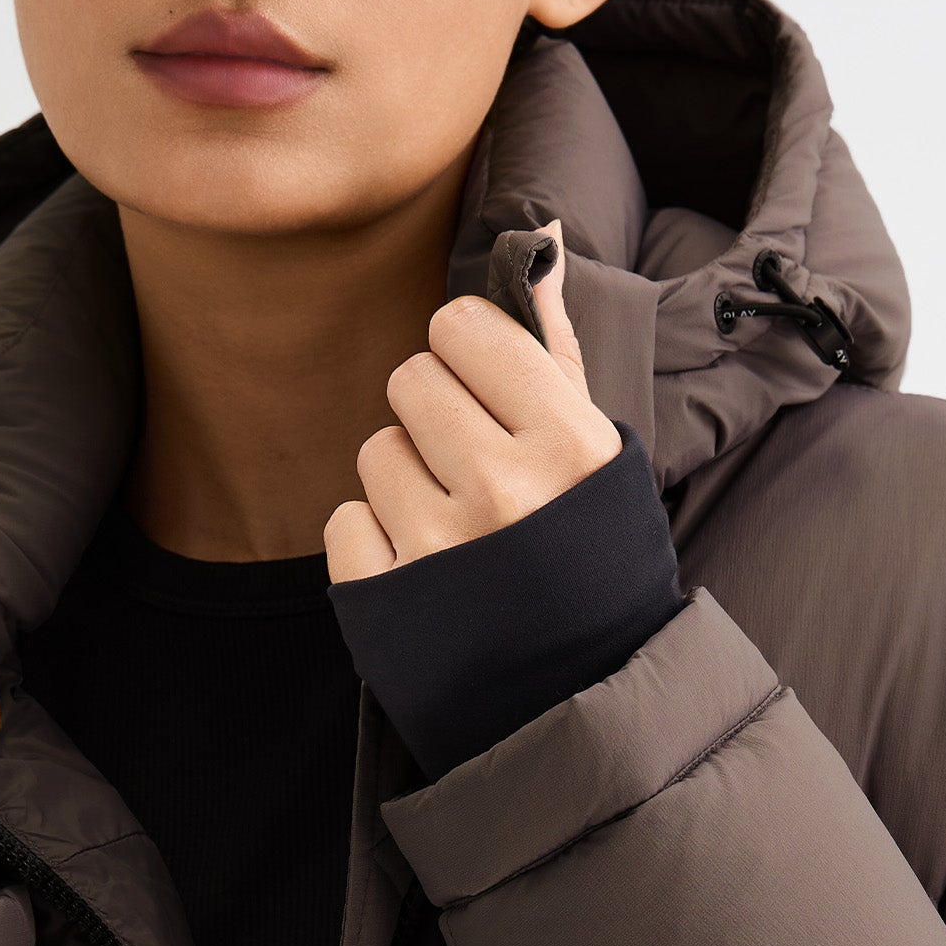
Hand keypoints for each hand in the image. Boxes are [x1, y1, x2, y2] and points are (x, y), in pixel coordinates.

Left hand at [325, 222, 621, 582]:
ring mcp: (441, 547)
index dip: (467, 357)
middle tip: (471, 470)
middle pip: (410, 379)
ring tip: (454, 530)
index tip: (488, 397)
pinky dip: (375, 544)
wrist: (577, 703)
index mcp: (568, 441)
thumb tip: (541, 243)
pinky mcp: (385, 599)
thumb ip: (556, 354)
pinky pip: (345, 521)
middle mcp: (505, 488)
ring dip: (405, 481)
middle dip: (434, 417)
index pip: (461, 327)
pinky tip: (422, 571)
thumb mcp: (601, 461)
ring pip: (375, 449)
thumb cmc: (590, 565)